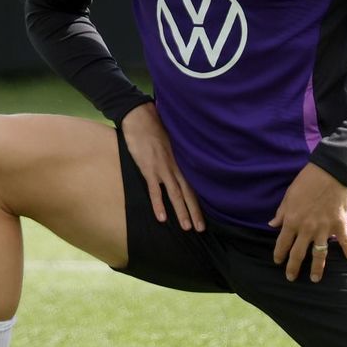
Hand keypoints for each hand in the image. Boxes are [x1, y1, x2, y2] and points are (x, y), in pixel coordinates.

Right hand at [121, 103, 204, 231]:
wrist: (140, 117)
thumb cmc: (155, 127)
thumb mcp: (172, 141)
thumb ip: (177, 154)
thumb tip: (181, 163)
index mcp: (181, 160)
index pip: (194, 184)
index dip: (200, 200)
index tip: (206, 214)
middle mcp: (175, 166)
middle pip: (188, 193)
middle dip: (195, 212)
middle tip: (202, 229)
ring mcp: (163, 168)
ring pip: (175, 194)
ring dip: (182, 212)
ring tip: (187, 228)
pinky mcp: (149, 169)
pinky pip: (154, 191)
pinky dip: (159, 205)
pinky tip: (162, 218)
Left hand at [267, 163, 346, 281]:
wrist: (329, 173)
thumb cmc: (305, 182)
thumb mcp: (288, 196)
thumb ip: (281, 213)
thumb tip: (272, 225)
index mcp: (291, 221)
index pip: (283, 243)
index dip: (279, 254)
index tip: (278, 261)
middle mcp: (307, 229)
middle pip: (298, 253)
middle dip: (293, 267)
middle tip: (291, 278)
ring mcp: (324, 229)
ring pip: (320, 254)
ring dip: (317, 268)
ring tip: (315, 279)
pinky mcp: (339, 225)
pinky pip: (345, 241)